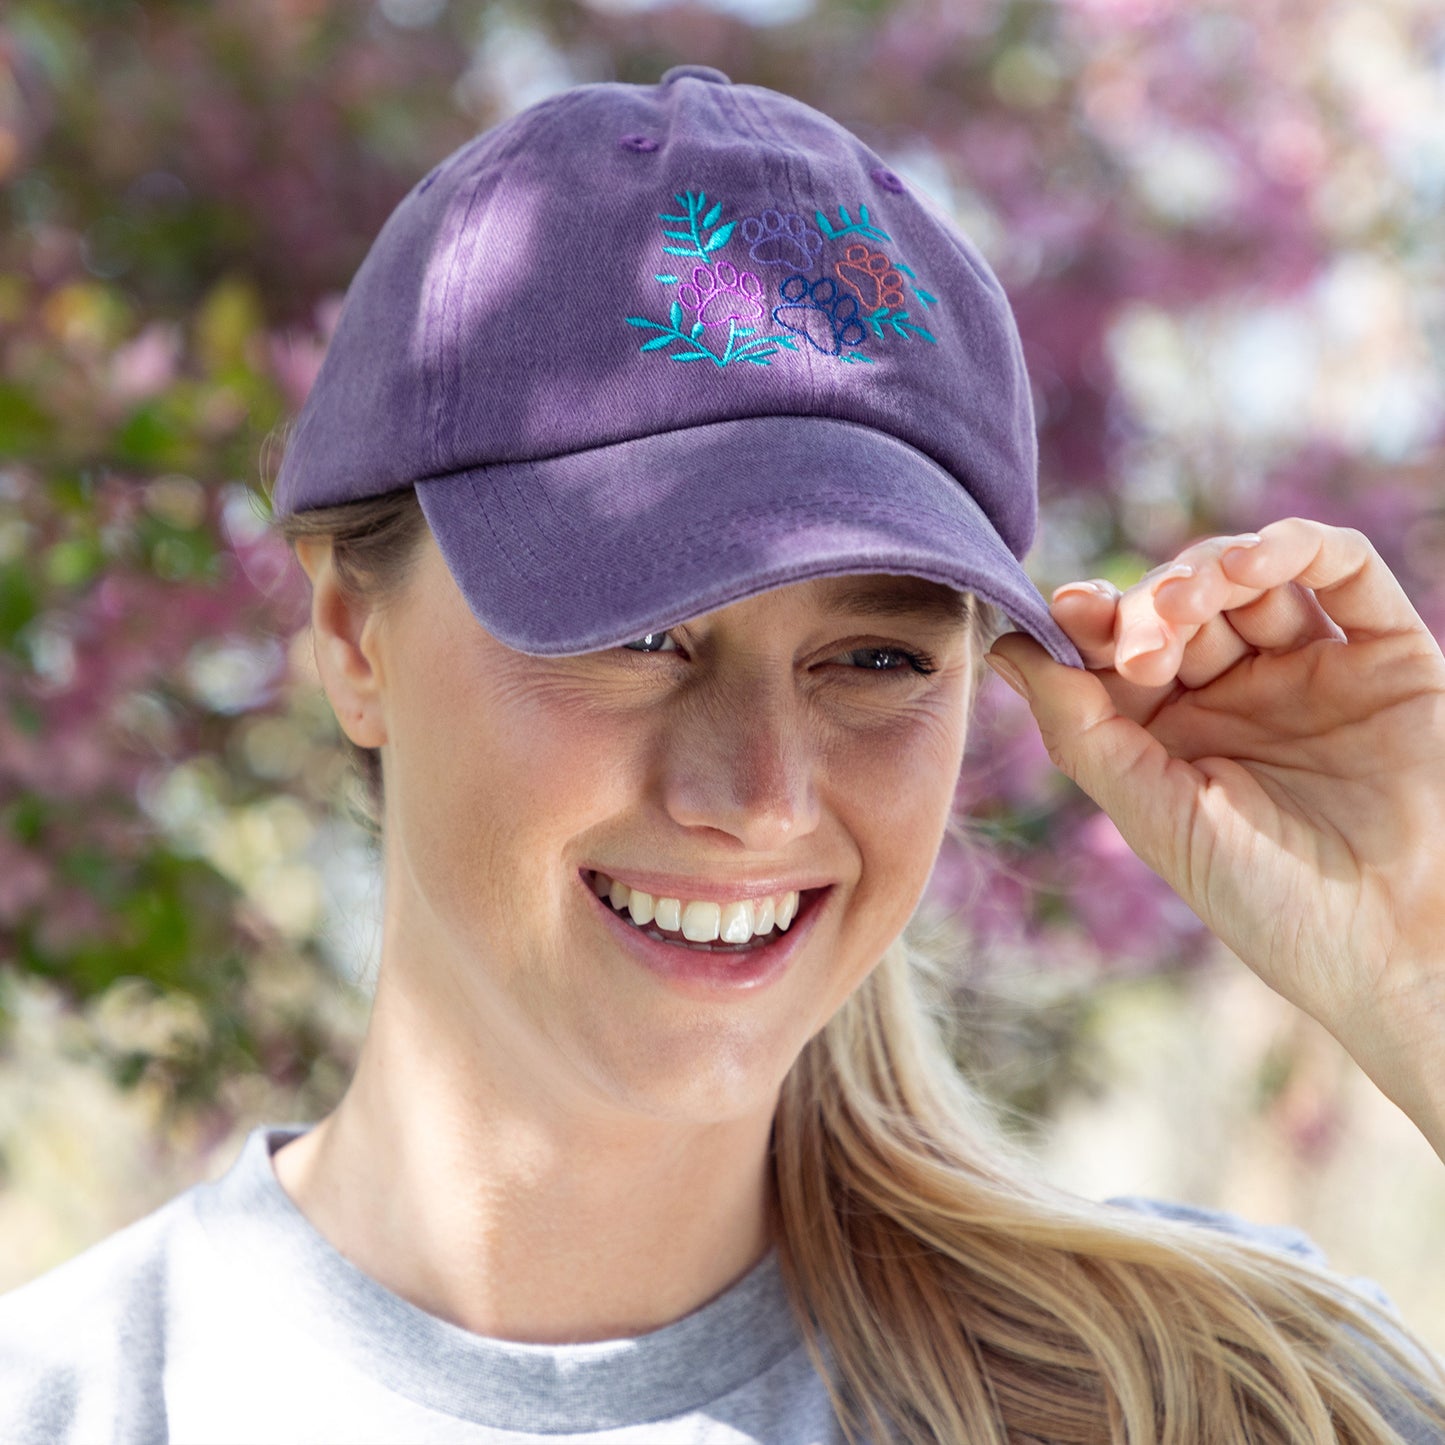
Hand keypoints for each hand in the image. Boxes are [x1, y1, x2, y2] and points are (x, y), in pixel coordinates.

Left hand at [985, 519, 1444, 1131]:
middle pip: (1179, 606)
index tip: (1066, 610)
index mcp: (1172, 733)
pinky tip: (1251, 565)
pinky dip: (1296, 547)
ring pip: (1251, 578)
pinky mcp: (1387, 656)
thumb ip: (1079, 727)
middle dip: (1150, 606)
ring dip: (1209, 569)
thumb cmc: (1266, 899)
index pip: (1120, 648)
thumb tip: (1002, 645)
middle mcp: (1238, 694)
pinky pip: (1346, 572)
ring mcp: (1311, 670)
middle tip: (1143, 645)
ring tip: (1192, 598)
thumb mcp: (1154, 813)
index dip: (1091, 622)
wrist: (1396, 947)